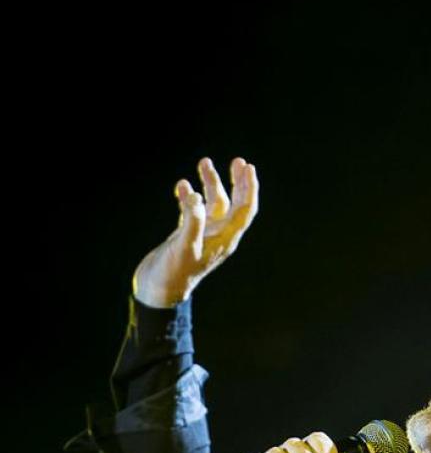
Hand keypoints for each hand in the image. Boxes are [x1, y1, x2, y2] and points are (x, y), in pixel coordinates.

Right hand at [132, 156, 259, 307]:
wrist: (158, 290)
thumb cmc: (173, 273)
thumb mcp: (184, 247)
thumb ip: (192, 222)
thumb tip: (197, 197)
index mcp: (225, 240)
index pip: (244, 211)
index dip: (249, 189)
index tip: (248, 168)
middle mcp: (218, 237)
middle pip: (234, 205)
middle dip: (238, 183)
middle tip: (239, 162)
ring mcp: (203, 236)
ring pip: (213, 205)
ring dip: (211, 184)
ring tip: (204, 162)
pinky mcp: (188, 236)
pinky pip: (193, 211)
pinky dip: (189, 197)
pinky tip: (182, 186)